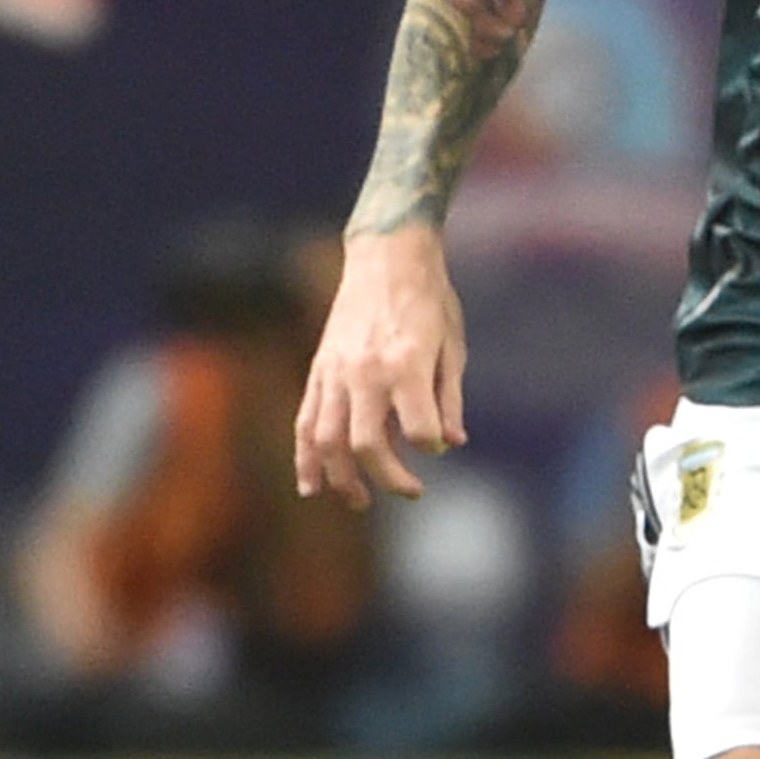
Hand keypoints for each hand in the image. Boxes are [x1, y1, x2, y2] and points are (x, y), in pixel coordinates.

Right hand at [293, 224, 465, 505]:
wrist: (386, 257)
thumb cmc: (431, 300)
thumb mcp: (454, 345)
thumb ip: (449, 398)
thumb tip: (451, 443)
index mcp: (406, 364)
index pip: (419, 429)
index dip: (432, 445)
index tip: (440, 444)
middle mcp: (365, 372)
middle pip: (366, 444)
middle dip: (388, 477)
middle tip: (413, 492)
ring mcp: (336, 372)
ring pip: (327, 440)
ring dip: (341, 478)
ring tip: (360, 501)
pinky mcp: (318, 370)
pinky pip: (305, 422)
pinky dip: (306, 457)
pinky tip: (311, 486)